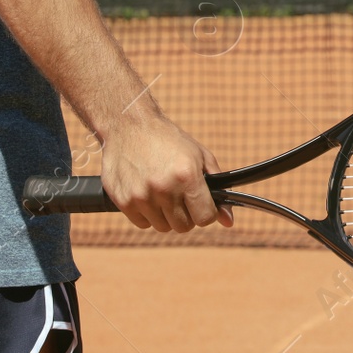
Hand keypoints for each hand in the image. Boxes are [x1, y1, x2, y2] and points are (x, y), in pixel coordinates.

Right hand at [100, 97, 233, 233]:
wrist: (130, 125)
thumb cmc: (169, 140)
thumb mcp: (200, 156)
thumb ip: (218, 187)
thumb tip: (228, 221)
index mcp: (187, 176)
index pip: (205, 218)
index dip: (207, 212)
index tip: (202, 204)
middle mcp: (164, 188)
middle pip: (184, 226)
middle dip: (186, 214)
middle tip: (181, 196)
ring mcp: (142, 196)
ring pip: (163, 227)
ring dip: (166, 215)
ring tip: (163, 191)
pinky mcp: (123, 200)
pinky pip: (143, 223)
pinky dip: (147, 214)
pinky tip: (147, 193)